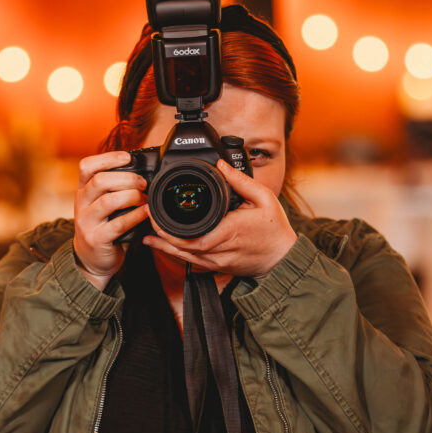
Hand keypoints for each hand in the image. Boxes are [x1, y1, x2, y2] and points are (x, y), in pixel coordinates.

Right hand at [73, 151, 148, 290]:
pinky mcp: (97, 239)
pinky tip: (145, 213)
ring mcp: (87, 222)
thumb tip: (142, 172)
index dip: (108, 158)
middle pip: (100, 181)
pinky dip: (136, 216)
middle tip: (143, 183)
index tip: (128, 157)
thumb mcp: (100, 203)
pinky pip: (119, 224)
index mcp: (82, 190)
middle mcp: (81, 203)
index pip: (86, 166)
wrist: (91, 258)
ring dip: (132, 196)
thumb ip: (113, 188)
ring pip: (109, 201)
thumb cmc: (102, 225)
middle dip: (127, 178)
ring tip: (145, 199)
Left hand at [142, 160, 296, 277]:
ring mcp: (218, 261)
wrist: (282, 258)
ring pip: (185, 258)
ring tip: (148, 239)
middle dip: (162, 237)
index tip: (157, 217)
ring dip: (165, 249)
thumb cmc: (275, 229)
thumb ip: (240, 180)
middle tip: (148, 224)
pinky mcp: (219, 267)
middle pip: (183, 248)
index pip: (192, 235)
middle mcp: (220, 249)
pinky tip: (166, 249)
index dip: (170, 230)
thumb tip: (222, 165)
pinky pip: (194, 263)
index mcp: (229, 230)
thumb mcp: (263, 198)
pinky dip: (178, 255)